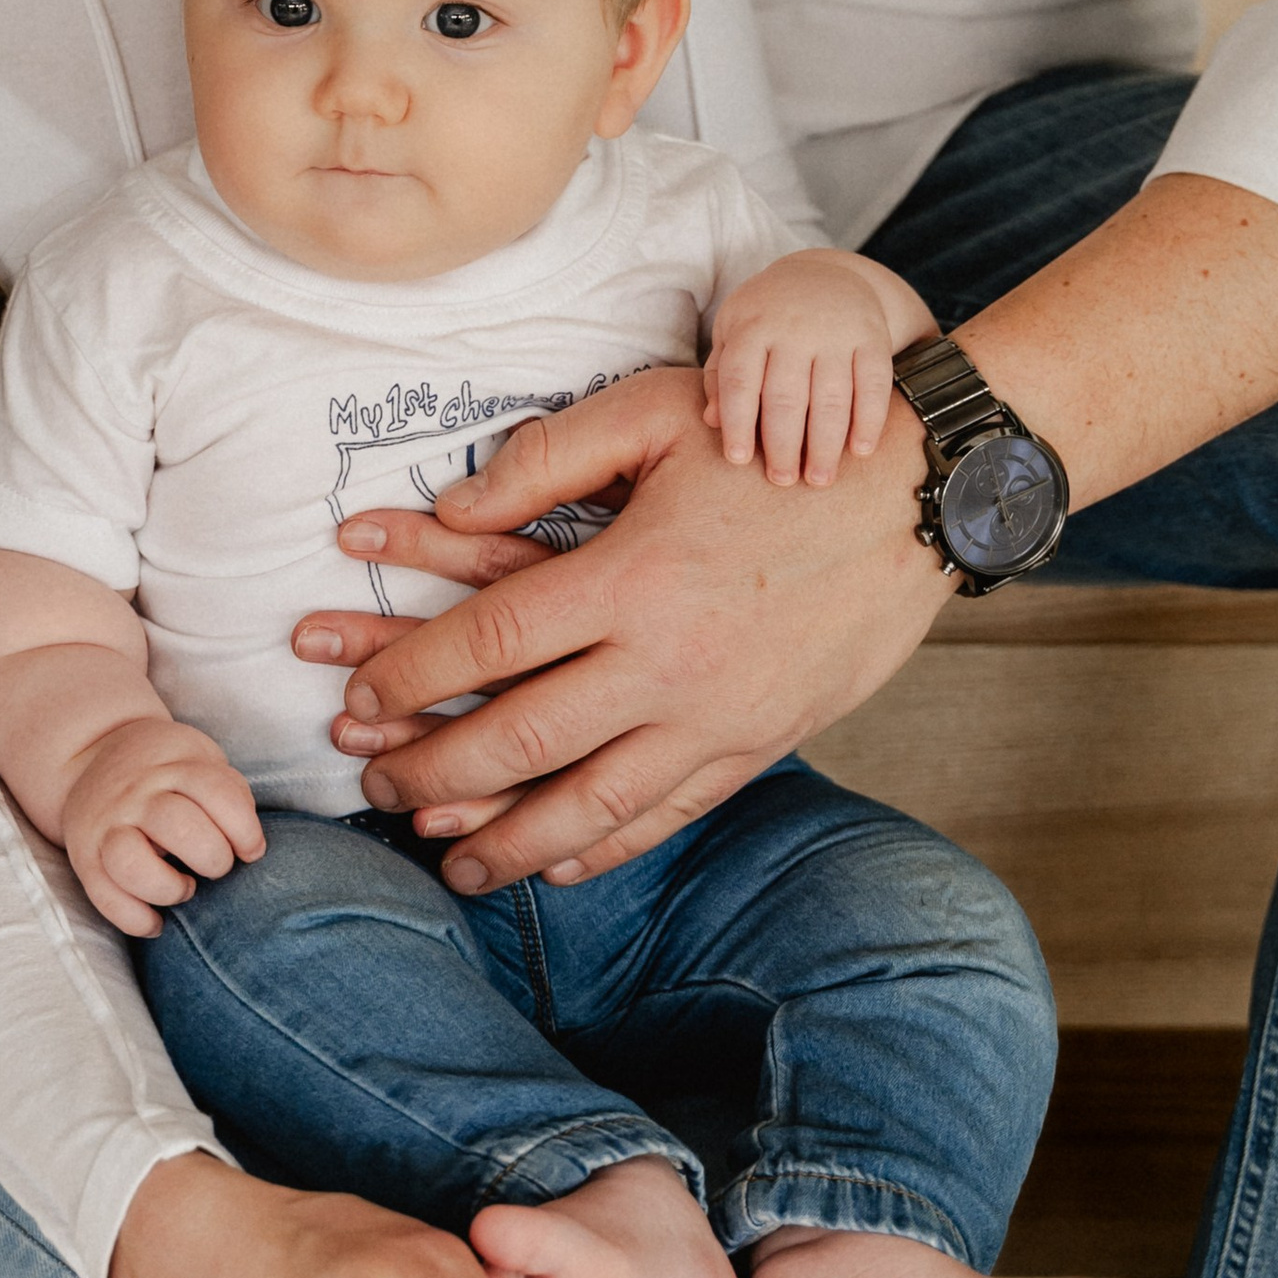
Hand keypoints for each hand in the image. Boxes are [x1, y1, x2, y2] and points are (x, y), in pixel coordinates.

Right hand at [60, 716, 263, 937]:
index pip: (218, 794)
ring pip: (131, 864)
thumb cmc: (164, 770)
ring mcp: (107, 825)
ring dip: (169, 888)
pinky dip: (135, 919)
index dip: (244, 829)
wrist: (89, 759)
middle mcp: (136, 794)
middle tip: (216, 865)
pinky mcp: (85, 857)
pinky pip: (105, 897)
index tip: (251, 850)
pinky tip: (156, 922)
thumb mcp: (197, 758)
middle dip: (212, 857)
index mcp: (173, 765)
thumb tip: (248, 846)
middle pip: (179, 828)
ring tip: (185, 889)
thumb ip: (226, 793)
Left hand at [300, 367, 949, 892]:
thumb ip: (548, 454)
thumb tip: (450, 501)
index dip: (410, 674)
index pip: (491, 641)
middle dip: (433, 771)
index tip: (357, 695)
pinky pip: (667, 815)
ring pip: (590, 805)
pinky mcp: (762, 744)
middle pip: (522, 739)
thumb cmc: (774, 440)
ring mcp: (719, 716)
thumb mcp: (658, 413)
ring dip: (504, 841)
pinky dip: (602, 850)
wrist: (920, 494)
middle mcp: (670, 661)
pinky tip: (551, 864)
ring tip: (443, 861)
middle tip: (373, 785)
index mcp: (633, 576)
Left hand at [705, 249, 917, 486]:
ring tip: (819, 479)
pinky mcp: (871, 338)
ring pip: (832, 396)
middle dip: (783, 444)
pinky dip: (869, 420)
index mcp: (752, 326)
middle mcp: (794, 328)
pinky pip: (874, 384)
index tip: (738, 460)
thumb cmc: (767, 316)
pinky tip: (860, 451)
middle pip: (786, 395)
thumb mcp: (733, 331)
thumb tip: (711, 421)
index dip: (738, 421)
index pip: (740, 378)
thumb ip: (719, 375)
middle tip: (782, 480)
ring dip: (826, 444)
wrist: (825, 274)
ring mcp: (836, 332)